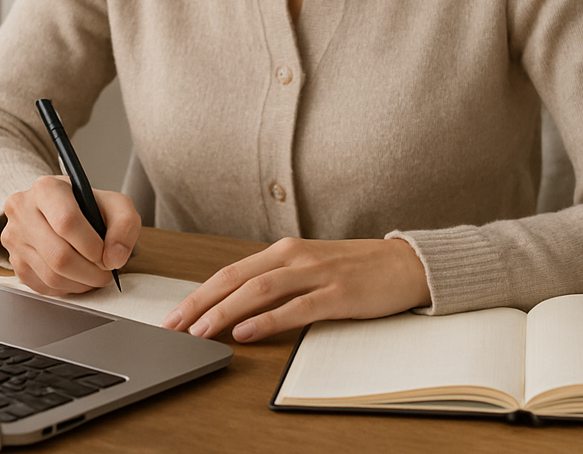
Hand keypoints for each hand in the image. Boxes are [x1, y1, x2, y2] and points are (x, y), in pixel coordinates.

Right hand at [0, 175, 139, 295]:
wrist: (60, 210)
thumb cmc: (87, 206)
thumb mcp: (115, 204)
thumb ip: (125, 224)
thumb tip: (115, 258)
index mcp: (46, 189)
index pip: (67, 222)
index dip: (91, 245)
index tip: (105, 254)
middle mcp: (23, 211)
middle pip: (58, 255)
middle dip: (90, 271)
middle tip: (106, 271)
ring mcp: (15, 238)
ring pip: (51, 275)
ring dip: (81, 283)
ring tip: (95, 274)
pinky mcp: (15, 262)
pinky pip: (43, 287)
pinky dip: (67, 288)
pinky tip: (78, 277)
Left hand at [162, 237, 429, 342]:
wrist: (408, 264)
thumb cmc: (358, 269)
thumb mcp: (312, 269)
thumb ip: (280, 281)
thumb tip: (239, 305)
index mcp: (285, 250)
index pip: (230, 271)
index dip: (199, 293)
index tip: (175, 314)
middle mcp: (295, 257)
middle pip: (235, 278)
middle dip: (200, 303)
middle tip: (174, 326)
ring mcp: (317, 273)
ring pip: (259, 290)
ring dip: (225, 311)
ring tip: (201, 331)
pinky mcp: (339, 293)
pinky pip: (296, 307)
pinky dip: (268, 319)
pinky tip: (248, 331)